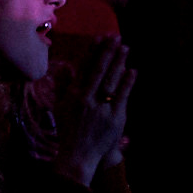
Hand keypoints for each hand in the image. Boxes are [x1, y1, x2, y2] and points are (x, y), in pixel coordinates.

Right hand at [52, 35, 133, 184]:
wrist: (77, 155)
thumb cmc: (68, 130)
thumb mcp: (60, 107)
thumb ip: (62, 86)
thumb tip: (63, 68)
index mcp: (72, 95)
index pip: (83, 68)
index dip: (92, 52)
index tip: (98, 38)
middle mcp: (85, 99)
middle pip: (98, 70)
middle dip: (108, 52)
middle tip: (116, 37)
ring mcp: (101, 108)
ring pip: (111, 80)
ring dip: (119, 63)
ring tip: (125, 48)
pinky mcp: (115, 118)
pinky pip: (122, 96)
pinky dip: (128, 82)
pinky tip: (132, 70)